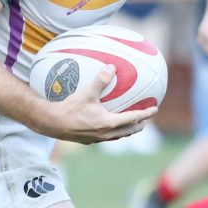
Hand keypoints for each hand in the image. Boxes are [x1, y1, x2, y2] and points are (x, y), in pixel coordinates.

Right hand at [34, 67, 156, 143]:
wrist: (52, 123)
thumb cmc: (70, 108)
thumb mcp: (86, 93)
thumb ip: (100, 80)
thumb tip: (111, 67)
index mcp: (109, 123)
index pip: (133, 118)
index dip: (145, 113)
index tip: (155, 109)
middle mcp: (106, 134)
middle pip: (129, 131)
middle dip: (139, 124)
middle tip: (146, 118)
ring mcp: (98, 139)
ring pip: (118, 136)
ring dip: (127, 130)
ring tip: (131, 124)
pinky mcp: (89, 141)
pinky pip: (107, 137)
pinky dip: (114, 131)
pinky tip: (108, 125)